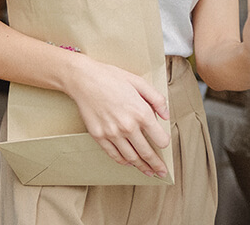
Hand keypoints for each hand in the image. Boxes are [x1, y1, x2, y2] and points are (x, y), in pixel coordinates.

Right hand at [65, 56, 170, 177]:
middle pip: (147, 153)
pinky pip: (114, 154)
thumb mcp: (138, 82)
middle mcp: (128, 126)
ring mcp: (112, 133)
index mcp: (141, 113)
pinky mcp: (99, 136)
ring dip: (141, 167)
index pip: (160, 139)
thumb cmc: (110, 77)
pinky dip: (123, 161)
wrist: (83, 79)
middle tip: (162, 172)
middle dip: (157, 165)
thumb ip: (156, 99)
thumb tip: (166, 115)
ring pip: (131, 157)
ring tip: (148, 171)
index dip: (164, 143)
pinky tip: (128, 163)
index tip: (164, 144)